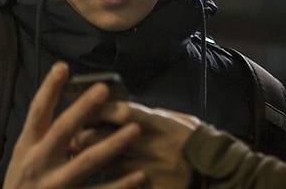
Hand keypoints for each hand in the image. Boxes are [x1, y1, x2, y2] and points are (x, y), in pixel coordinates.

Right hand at [2, 61, 144, 188]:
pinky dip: (120, 185)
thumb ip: (45, 130)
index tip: (62, 66)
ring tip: (134, 130)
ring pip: (86, 163)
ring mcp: (55, 185)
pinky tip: (139, 174)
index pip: (37, 112)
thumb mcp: (25, 154)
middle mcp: (39, 163)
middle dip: (82, 109)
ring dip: (112, 145)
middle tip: (103, 89)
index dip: (49, 89)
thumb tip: (69, 96)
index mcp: (28, 146)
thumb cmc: (25, 180)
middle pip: (62, 131)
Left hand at [71, 102, 200, 188]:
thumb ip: (150, 115)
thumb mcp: (175, 119)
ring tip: (79, 158)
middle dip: (82, 136)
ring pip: (102, 163)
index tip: (84, 105)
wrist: (211, 171)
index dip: (97, 106)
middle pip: (99, 137)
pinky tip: (99, 181)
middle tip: (73, 136)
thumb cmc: (194, 140)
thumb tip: (127, 111)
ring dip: (89, 160)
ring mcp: (141, 168)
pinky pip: (115, 185)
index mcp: (153, 123)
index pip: (116, 110)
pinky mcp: (143, 188)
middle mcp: (143, 144)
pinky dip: (106, 182)